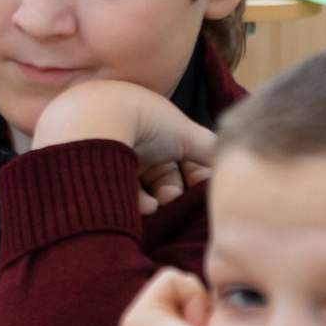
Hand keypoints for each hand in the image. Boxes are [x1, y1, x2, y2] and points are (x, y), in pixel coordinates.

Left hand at [30, 80, 215, 213]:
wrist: (92, 120)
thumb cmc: (145, 120)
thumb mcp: (186, 134)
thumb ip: (211, 149)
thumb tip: (234, 165)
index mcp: (154, 127)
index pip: (180, 159)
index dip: (193, 177)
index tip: (199, 189)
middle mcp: (132, 140)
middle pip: (161, 177)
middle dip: (170, 192)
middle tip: (170, 200)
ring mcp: (110, 156)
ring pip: (140, 188)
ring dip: (151, 201)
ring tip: (151, 206)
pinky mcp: (91, 173)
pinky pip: (116, 193)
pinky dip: (130, 201)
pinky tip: (137, 206)